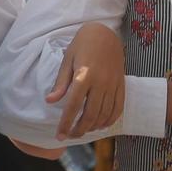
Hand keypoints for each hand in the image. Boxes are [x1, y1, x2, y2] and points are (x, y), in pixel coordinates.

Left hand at [47, 22, 125, 138]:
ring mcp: (113, 85)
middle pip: (90, 114)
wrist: (106, 34)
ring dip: (93, 127)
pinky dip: (110, 120)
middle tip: (70, 136)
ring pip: (104, 114)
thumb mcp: (67, 60)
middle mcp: (100, 82)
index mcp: (84, 75)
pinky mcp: (122, 85)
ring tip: (82, 131)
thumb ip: (60, 83)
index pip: (73, 105)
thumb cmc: (82, 45)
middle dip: (79, 129)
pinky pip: (118, 108)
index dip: (66, 123)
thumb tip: (49, 101)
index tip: (59, 135)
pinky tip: (101, 125)